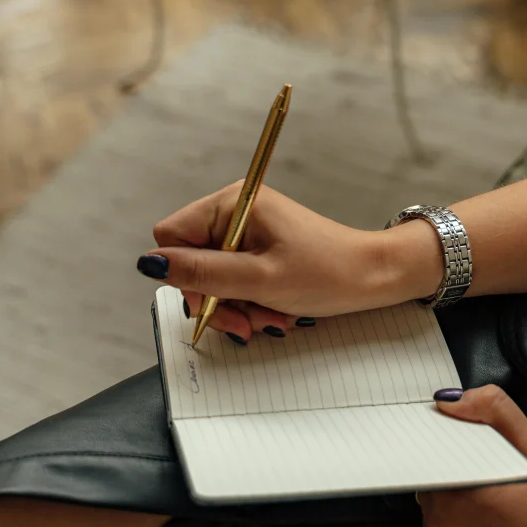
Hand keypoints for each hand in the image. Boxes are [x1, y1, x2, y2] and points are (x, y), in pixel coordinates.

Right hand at [139, 184, 443, 340]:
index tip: (214, 302)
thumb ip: (202, 273)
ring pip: (214, 278)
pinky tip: (275, 312)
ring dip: (237, 306)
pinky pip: (237, 280)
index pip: (171, 237)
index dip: (184, 275)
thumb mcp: (259, 279)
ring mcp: (249, 231)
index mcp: (232, 203)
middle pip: (192, 262)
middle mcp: (236, 211)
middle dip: (216, 299)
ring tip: (269, 318)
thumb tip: (151, 264)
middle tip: (246, 322)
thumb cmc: (327, 272)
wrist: (376, 277)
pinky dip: (251, 302)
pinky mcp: (262, 249)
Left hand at [418, 386, 526, 526]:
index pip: (432, 454)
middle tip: (490, 484)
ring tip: (489, 509)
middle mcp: (440, 523)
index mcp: (459, 488)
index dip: (450, 451)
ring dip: (451, 504)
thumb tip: (449, 401)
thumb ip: (495, 412)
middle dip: (453, 476)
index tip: (473, 456)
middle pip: (430, 481)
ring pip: (431, 509)